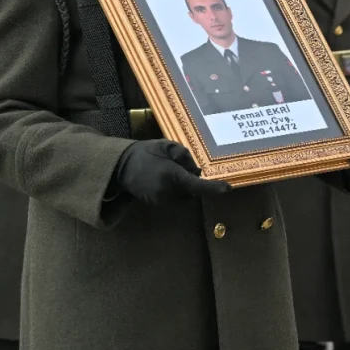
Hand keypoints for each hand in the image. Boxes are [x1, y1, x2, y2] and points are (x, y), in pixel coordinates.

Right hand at [114, 140, 230, 205]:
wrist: (122, 166)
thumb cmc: (147, 152)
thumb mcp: (168, 146)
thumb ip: (185, 157)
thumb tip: (197, 171)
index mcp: (172, 176)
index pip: (197, 185)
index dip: (213, 188)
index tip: (227, 188)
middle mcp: (168, 192)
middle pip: (193, 191)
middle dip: (194, 182)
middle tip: (182, 167)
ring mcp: (162, 200)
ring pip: (184, 195)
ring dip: (184, 186)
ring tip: (169, 171)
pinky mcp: (157, 204)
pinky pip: (175, 197)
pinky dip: (175, 189)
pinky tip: (164, 178)